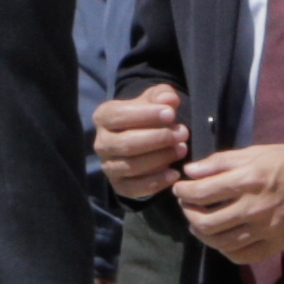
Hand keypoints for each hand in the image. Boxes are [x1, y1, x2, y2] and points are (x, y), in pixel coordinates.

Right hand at [91, 81, 188, 199]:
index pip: (119, 115)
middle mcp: (101, 143)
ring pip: (131, 166)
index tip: (171, 114)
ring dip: (160, 158)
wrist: (144, 140)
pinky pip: (135, 188)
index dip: (145, 115)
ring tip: (182, 150)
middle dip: (158, 138)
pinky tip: (174, 174)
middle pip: (126, 143)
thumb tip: (169, 100)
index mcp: (103, 117)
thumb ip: (162, 95)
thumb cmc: (148, 116)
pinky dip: (156, 182)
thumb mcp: (155, 100)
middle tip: (183, 133)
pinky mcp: (119, 185)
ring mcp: (108, 166)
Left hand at [173, 139, 283, 270]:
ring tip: (199, 222)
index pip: (202, 192)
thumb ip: (221, 161)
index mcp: (248, 180)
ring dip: (202, 233)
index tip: (180, 188)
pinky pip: (240, 256)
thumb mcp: (256, 152)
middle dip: (188, 213)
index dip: (183, 191)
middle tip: (187, 205)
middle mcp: (253, 208)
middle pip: (206, 222)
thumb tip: (191, 171)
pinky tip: (221, 239)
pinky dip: (224, 250)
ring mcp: (264, 230)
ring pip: (219, 242)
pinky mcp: (274, 245)